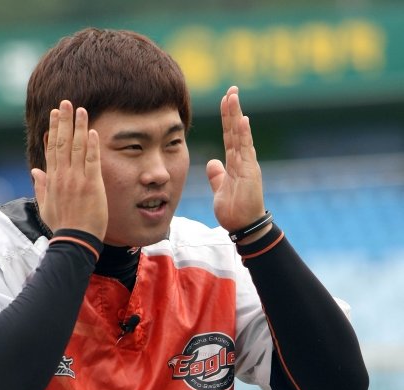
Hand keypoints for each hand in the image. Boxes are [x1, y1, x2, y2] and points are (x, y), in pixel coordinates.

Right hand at [31, 100, 107, 240]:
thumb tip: (35, 170)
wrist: (74, 241)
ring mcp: (77, 179)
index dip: (53, 130)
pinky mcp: (92, 185)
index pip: (51, 149)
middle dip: (64, 121)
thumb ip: (41, 187)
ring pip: (77, 147)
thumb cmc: (62, 227)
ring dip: (79, 127)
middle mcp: (63, 176)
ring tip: (81, 110)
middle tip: (66, 102)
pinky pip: (92, 161)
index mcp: (52, 180)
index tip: (54, 114)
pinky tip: (92, 131)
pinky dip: (92, 145)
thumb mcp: (46, 207)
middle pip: (62, 142)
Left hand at [206, 87, 265, 233]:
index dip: (227, 119)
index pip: (230, 136)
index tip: (224, 100)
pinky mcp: (250, 172)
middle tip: (231, 90)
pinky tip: (242, 119)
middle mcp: (243, 161)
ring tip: (233, 96)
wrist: (244, 227)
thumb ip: (217, 176)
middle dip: (232, 110)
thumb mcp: (220, 190)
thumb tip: (212, 162)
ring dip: (236, 116)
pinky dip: (244, 135)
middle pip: (236, 131)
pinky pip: (246, 150)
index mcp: (235, 163)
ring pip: (241, 136)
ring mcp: (247, 165)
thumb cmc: (234, 211)